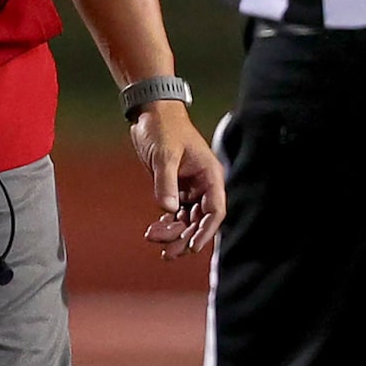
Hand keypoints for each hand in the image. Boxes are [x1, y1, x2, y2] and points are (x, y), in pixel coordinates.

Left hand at [131, 102, 225, 259]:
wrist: (150, 113)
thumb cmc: (163, 128)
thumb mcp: (164, 154)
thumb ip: (166, 182)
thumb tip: (168, 209)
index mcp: (210, 176)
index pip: (215, 210)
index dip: (205, 231)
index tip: (191, 246)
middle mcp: (203, 184)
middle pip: (200, 220)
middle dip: (184, 237)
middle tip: (167, 252)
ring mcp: (189, 187)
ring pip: (187, 219)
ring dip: (174, 233)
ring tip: (155, 241)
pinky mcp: (175, 187)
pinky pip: (175, 212)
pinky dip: (166, 223)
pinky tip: (154, 232)